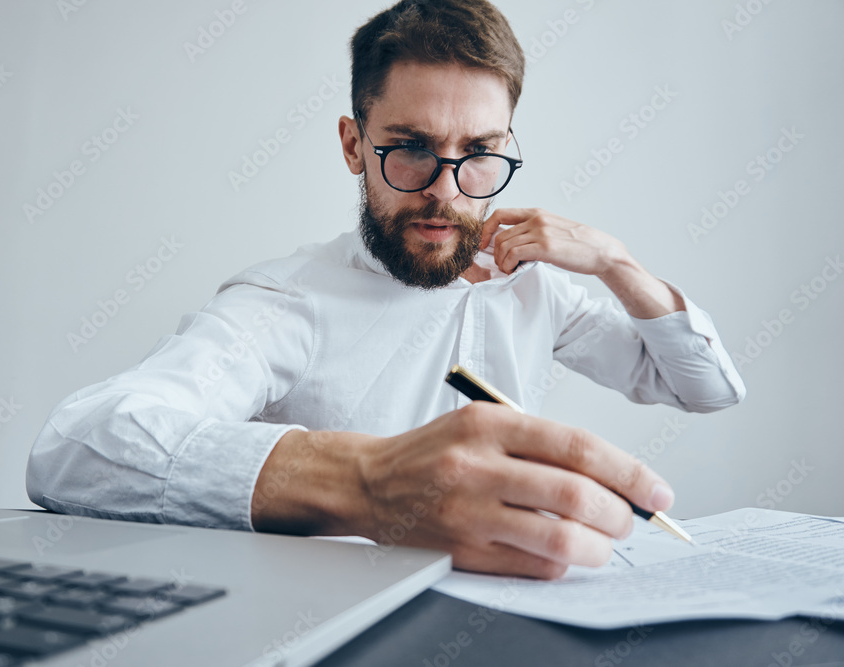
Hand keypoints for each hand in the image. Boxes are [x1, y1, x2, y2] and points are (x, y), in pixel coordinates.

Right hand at [356, 402, 673, 577]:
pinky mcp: (463, 551)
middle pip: (577, 495)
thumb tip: (613, 478)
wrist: (370, 483)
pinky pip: (534, 566)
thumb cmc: (434, 452)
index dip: (630, 472)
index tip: (657, 491)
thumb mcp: (481, 424)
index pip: (578, 447)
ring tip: (602, 542)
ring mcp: (468, 513)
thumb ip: (541, 444)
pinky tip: (561, 552)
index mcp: (489, 425)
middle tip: (630, 520)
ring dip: (598, 547)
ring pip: (561, 538)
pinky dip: (562, 563)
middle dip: (621, 515)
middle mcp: (477, 466)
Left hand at [479, 207, 627, 277]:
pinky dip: (509, 265)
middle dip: (495, 253)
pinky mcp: (545, 247)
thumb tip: (512, 243)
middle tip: (502, 265)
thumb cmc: (579, 245)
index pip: (500, 214)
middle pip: (500, 235)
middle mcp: (537, 219)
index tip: (484, 244)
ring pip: (504, 245)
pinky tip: (515, 271)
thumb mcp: (553, 229)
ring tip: (510, 270)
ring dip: (502, 262)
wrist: (601, 251)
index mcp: (537, 213)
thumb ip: (533, 231)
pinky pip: (513, 254)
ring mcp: (541, 232)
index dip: (486, 229)